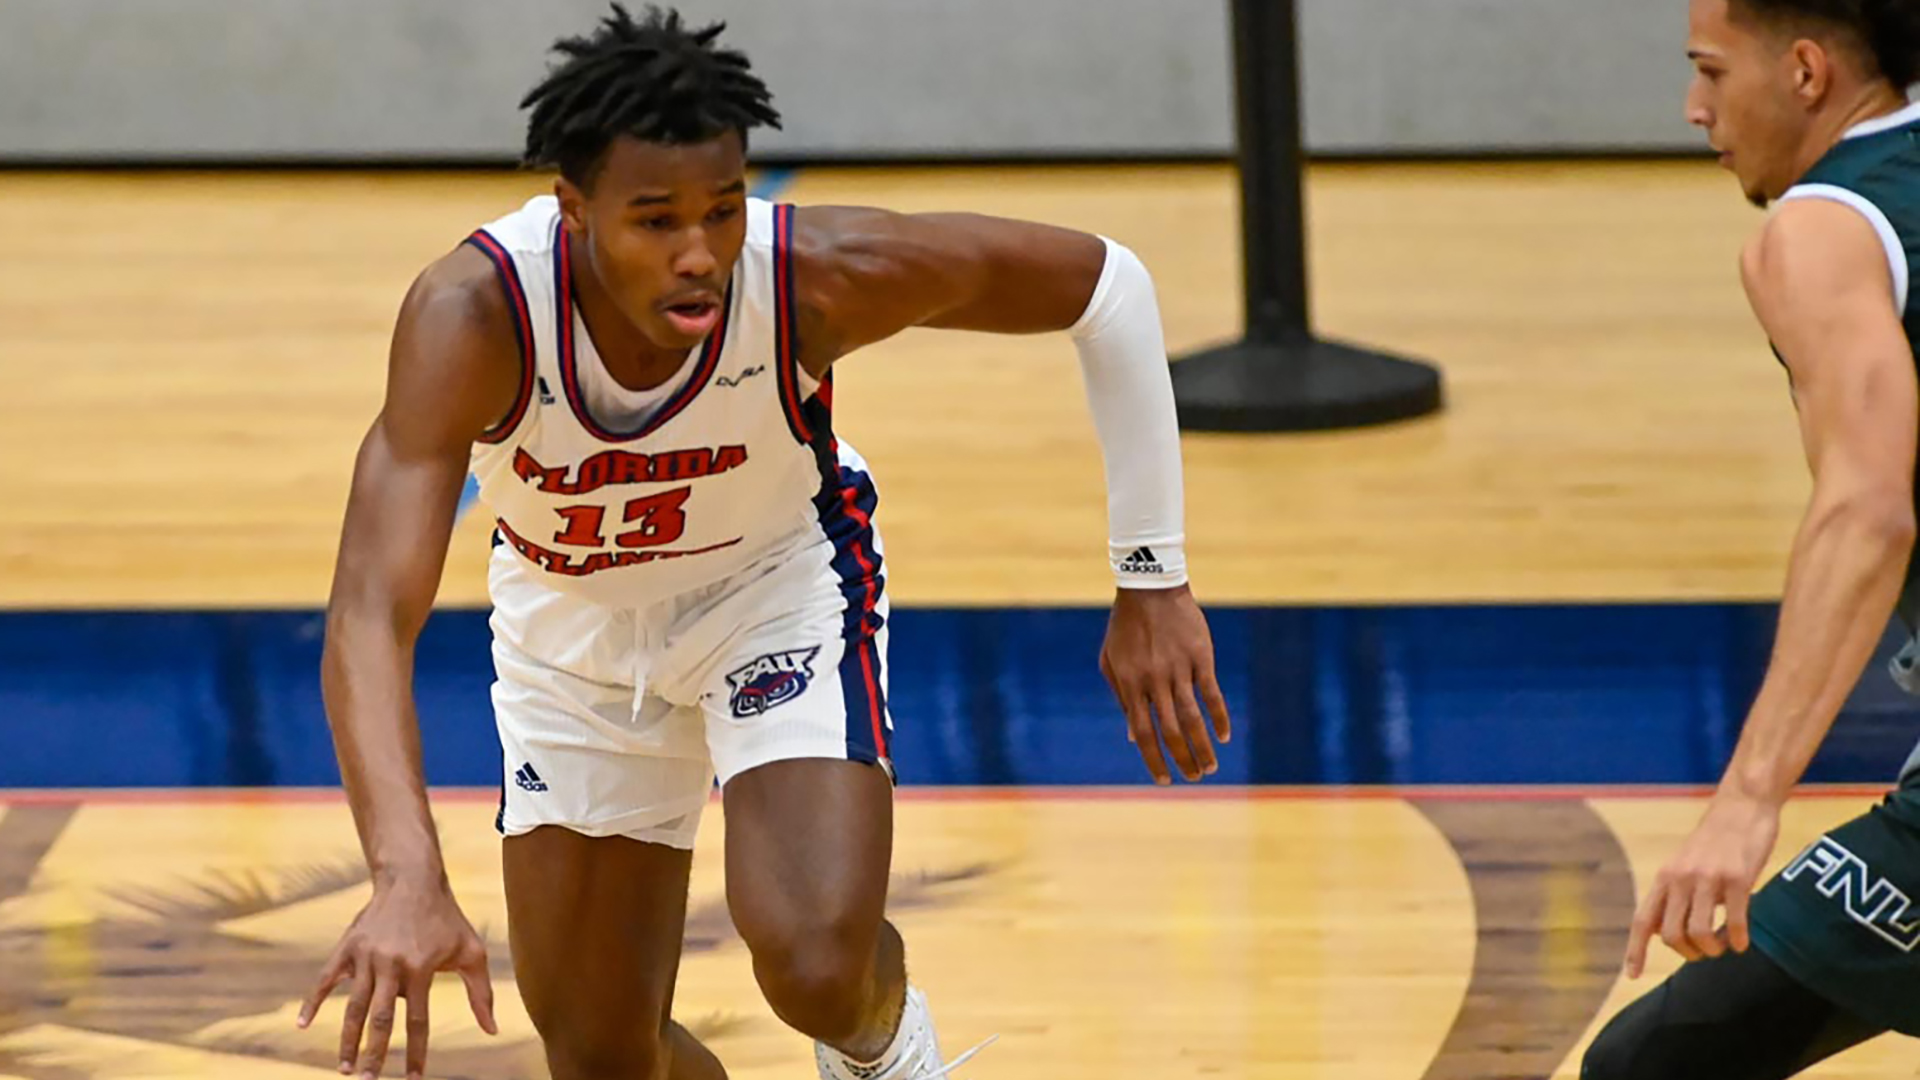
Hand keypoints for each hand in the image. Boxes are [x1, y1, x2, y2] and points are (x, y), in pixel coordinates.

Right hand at [298, 875, 497, 1079]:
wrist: (412, 880)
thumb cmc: (446, 919)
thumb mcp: (471, 951)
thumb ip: (481, 993)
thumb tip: (493, 1031)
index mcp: (421, 967)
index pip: (418, 1020)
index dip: (415, 1052)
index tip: (413, 1079)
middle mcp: (391, 963)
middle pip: (380, 1019)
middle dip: (374, 1054)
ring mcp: (366, 955)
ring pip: (353, 1006)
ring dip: (347, 1040)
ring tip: (344, 1068)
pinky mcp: (347, 947)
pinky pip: (325, 979)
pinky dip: (312, 1002)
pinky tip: (303, 1025)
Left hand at [1099, 584, 1231, 784]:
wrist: (1149, 588)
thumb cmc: (1126, 627)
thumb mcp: (1111, 661)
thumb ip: (1122, 698)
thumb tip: (1132, 736)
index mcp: (1130, 684)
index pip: (1142, 732)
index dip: (1153, 760)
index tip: (1164, 781)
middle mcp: (1154, 681)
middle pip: (1170, 731)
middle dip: (1183, 760)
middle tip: (1195, 778)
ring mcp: (1178, 669)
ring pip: (1192, 717)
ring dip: (1202, 746)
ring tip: (1211, 767)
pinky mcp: (1200, 658)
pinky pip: (1211, 694)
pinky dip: (1219, 717)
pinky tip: (1224, 736)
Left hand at [1624, 791, 1781, 978]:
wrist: (1742, 806)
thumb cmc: (1716, 841)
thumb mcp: (1684, 865)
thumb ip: (1674, 895)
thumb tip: (1667, 933)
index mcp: (1664, 878)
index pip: (1643, 920)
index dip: (1635, 950)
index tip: (1631, 975)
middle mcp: (1680, 879)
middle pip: (1671, 935)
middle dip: (1688, 954)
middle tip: (1704, 953)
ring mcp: (1708, 879)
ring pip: (1698, 933)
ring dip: (1712, 950)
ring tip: (1723, 947)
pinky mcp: (1737, 878)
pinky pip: (1733, 922)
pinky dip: (1738, 940)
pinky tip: (1743, 943)